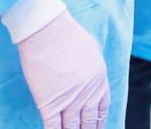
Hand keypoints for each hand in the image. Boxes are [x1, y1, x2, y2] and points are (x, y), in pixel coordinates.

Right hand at [15, 11, 110, 128]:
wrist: (48, 32)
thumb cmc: (68, 35)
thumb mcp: (91, 52)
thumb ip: (92, 70)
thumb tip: (88, 80)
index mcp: (99, 80)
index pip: (102, 108)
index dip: (99, 121)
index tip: (96, 127)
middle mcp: (87, 93)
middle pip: (88, 121)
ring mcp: (68, 99)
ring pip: (72, 127)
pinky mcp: (49, 103)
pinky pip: (53, 126)